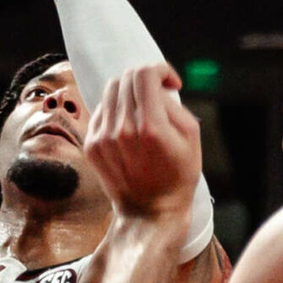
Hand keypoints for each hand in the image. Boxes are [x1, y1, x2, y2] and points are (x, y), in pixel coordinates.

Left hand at [85, 65, 201, 221]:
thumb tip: (157, 87)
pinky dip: (115, 111)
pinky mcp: (91, 145)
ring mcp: (102, 137)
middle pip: (127, 78)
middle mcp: (122, 129)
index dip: (161, 70)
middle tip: (156, 96)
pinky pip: (100, 111)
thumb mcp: (191, 138)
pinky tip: (127, 128)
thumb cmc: (176, 177)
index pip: (145, 74)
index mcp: (150, 126)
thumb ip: (174, 105)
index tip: (170, 83)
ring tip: (141, 111)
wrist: (149, 212)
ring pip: (111, 91)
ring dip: (128, 93)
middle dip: (145, 80)